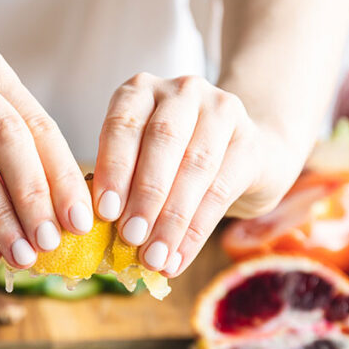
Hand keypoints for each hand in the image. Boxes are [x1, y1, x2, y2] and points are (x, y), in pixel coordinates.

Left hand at [92, 73, 301, 276]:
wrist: (243, 152)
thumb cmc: (173, 162)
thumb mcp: (141, 161)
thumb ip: (122, 185)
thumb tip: (97, 233)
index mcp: (141, 90)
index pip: (124, 124)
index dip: (113, 169)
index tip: (105, 212)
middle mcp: (182, 91)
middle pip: (163, 140)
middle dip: (145, 195)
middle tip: (131, 238)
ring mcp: (222, 110)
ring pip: (195, 166)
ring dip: (171, 219)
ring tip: (155, 257)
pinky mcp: (250, 141)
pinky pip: (221, 189)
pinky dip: (196, 231)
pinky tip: (179, 258)